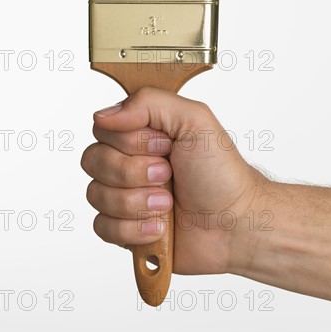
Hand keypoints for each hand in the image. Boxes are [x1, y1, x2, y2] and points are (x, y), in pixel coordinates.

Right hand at [81, 87, 266, 274]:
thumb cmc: (221, 173)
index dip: (130, 141)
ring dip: (136, 202)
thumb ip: (149, 102)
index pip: (103, 128)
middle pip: (93, 160)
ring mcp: (125, 195)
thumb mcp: (194, 120)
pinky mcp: (125, 227)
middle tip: (168, 175)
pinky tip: (159, 226)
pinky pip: (102, 227)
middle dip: (134, 172)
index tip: (164, 146)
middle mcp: (129, 160)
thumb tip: (105, 115)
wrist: (236, 224)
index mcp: (142, 132)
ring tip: (168, 204)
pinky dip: (133, 228)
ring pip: (95, 194)